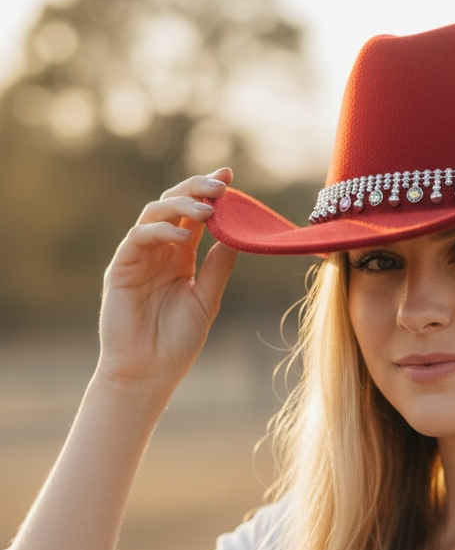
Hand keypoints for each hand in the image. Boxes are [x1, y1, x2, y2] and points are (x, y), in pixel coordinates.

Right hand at [97, 169, 238, 392]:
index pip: (195, 216)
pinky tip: (182, 235)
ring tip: (208, 210)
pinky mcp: (121, 267)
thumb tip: (237, 234)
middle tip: (220, 185)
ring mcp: (139, 256)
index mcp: (181, 257)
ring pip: (155, 212)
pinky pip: (139, 237)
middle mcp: (159, 251)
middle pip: (174, 205)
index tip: (228, 176)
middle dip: (196, 189)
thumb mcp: (206, 299)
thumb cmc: (177, 342)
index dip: (209, 193)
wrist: (149, 373)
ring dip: (182, 205)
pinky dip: (161, 230)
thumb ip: (218, 267)